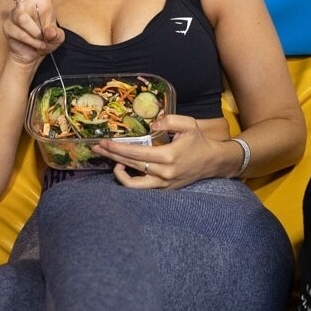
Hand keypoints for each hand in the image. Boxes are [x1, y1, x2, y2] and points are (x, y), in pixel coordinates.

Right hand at [0, 0, 65, 67]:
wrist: (31, 56)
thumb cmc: (46, 41)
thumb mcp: (57, 39)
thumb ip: (56, 35)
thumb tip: (48, 32)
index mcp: (41, 0)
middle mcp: (26, 3)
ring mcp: (15, 14)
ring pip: (22, 17)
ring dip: (35, 33)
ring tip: (40, 41)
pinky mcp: (7, 25)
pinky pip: (19, 31)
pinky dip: (30, 41)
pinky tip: (32, 44)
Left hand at [94, 113, 213, 189]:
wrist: (212, 161)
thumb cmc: (198, 141)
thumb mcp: (188, 124)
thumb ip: (169, 120)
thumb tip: (150, 126)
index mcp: (168, 156)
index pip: (137, 153)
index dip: (118, 148)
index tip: (105, 143)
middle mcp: (164, 173)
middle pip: (130, 166)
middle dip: (112, 156)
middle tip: (98, 148)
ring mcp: (164, 184)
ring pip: (133, 184)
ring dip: (119, 172)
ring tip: (112, 161)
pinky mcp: (164, 189)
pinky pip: (141, 188)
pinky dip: (130, 180)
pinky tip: (125, 168)